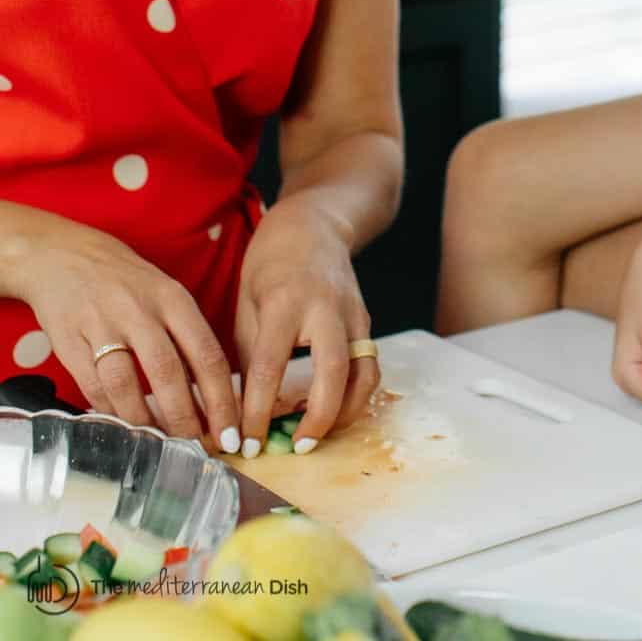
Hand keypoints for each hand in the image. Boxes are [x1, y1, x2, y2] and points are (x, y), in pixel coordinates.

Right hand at [17, 213, 240, 451]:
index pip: (206, 354)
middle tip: (197, 447)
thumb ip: (187, 338)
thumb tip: (214, 397)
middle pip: (168, 373)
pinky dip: (111, 412)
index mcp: (173, 298)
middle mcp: (140, 310)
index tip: (230, 432)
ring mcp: (102, 325)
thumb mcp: (166, 295)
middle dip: (186, 419)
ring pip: (127, 384)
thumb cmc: (127, 283)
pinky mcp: (70, 341)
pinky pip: (93, 386)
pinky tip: (125, 426)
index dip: (221, 400)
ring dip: (146, 422)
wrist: (65, 256)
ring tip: (161, 444)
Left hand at [234, 198, 378, 455]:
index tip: (244, 442)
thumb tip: (245, 405)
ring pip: (364, 373)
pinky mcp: (366, 322)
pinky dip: (355, 395)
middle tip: (297, 448)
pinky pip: (368, 366)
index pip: (269, 366)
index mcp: (285, 301)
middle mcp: (326, 308)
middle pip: (332, 372)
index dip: (255, 410)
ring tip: (318, 434)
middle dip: (317, 417)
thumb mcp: (247, 298)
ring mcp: (354, 314)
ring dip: (345, 412)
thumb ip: (250, 350)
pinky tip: (332, 410)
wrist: (315, 223)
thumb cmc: (271, 261)